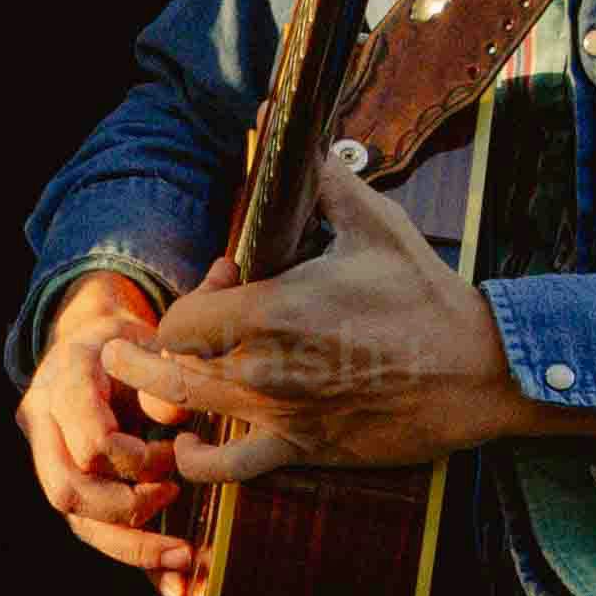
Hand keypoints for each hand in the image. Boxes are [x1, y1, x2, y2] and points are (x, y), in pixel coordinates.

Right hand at [19, 267, 206, 595]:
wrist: (92, 349)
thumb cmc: (131, 340)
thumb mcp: (153, 327)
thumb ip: (182, 331)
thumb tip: (213, 310)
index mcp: (67, 379)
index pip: (88, 435)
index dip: (130, 455)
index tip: (173, 452)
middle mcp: (48, 424)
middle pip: (68, 489)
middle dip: (125, 506)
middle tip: (173, 499)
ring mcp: (55, 461)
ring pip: (77, 521)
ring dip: (133, 545)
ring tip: (188, 558)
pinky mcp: (76, 492)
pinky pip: (99, 537)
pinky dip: (143, 567)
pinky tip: (186, 592)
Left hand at [125, 142, 529, 479]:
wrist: (477, 369)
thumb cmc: (424, 294)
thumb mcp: (373, 223)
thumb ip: (321, 178)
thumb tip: (287, 124)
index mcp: (273, 310)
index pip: (182, 318)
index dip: (186, 303)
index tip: (213, 290)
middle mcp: (264, 367)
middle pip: (168, 368)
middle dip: (140, 357)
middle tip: (119, 349)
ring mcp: (281, 413)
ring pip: (189, 412)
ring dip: (158, 397)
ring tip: (138, 385)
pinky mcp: (304, 448)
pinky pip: (231, 470)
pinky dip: (200, 462)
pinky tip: (191, 447)